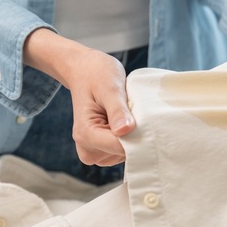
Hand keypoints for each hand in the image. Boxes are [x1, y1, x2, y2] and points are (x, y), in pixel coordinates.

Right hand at [23, 28, 134, 165]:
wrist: (84, 71)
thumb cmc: (96, 75)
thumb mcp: (110, 87)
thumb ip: (118, 110)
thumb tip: (125, 130)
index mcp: (85, 134)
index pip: (120, 147)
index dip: (137, 135)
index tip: (142, 117)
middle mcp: (86, 148)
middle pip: (123, 153)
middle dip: (134, 135)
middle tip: (128, 111)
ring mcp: (93, 152)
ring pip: (125, 155)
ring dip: (131, 136)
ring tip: (123, 114)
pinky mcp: (101, 151)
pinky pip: (123, 152)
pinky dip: (128, 138)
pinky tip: (123, 122)